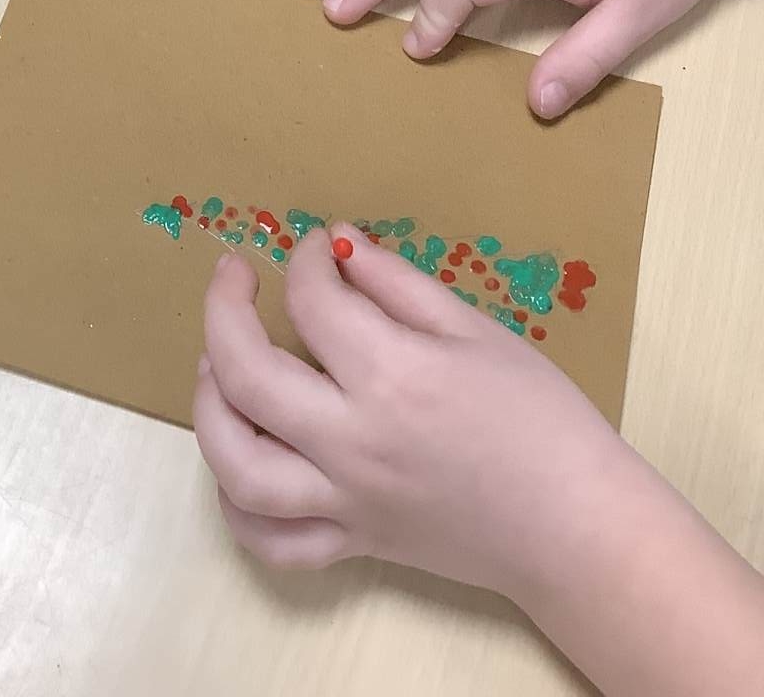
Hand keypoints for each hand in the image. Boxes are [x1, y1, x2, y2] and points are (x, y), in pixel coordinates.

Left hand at [195, 227, 632, 599]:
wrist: (579, 528)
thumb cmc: (543, 420)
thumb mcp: (478, 331)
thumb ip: (397, 284)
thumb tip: (336, 242)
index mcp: (392, 375)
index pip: (311, 300)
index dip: (305, 258)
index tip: (316, 246)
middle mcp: (354, 441)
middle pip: (246, 374)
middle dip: (222, 310)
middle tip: (233, 275)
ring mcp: (346, 500)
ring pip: (239, 466)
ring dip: (209, 408)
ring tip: (214, 365)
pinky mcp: (353, 545)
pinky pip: (271, 541)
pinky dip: (237, 507)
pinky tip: (240, 457)